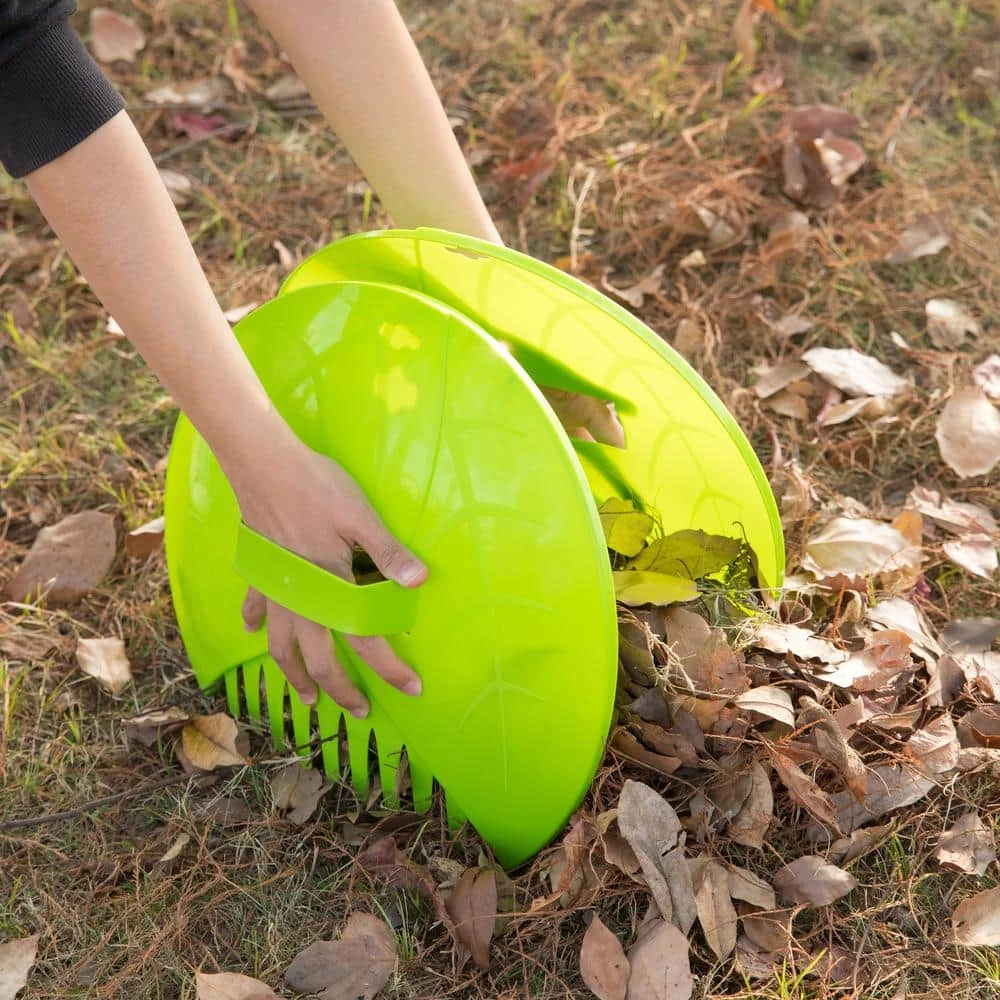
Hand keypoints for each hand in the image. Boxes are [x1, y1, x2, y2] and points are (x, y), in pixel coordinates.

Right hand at [232, 440, 426, 717]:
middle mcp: (300, 600)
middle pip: (320, 659)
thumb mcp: (361, 517)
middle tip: (360, 710)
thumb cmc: (317, 487)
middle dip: (341, 690)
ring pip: (282, 646)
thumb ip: (388, 552)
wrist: (263, 463)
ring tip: (307, 696)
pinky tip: (253, 630)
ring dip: (295, 674)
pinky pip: (256, 607)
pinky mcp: (259, 570)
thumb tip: (419, 581)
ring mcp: (275, 588)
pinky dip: (257, 623)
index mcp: (331, 589)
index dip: (390, 670)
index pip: (365, 642)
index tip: (412, 690)